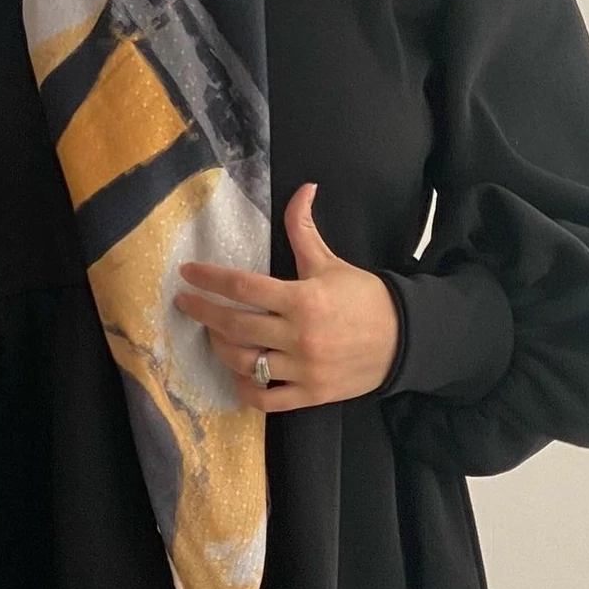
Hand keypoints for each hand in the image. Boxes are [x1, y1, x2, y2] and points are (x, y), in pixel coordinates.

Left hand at [174, 183, 399, 411]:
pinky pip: (266, 400)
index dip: (210, 278)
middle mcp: (299, 336)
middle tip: (184, 303)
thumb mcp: (330, 262)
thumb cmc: (363, 297)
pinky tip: (238, 374)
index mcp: (303, 299)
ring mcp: (303, 370)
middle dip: (203, 312)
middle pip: (235, 326)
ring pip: (245, 363)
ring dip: (220, 348)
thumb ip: (304, 229)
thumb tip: (303, 188)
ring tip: (211, 334)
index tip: (188, 273)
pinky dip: (246, 389)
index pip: (243, 287)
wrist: (404, 339)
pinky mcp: (311, 395)